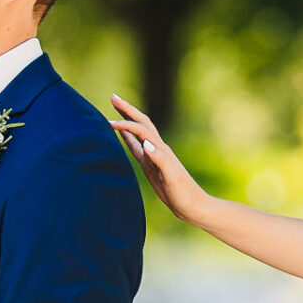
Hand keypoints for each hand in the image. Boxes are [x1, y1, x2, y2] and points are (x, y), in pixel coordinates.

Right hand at [107, 95, 211, 224]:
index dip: (126, 123)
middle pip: (141, 122)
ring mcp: (153, 156)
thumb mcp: (172, 178)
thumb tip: (145, 144)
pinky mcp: (151, 166)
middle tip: (112, 96)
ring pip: (138, 132)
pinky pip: (137, 147)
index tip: (109, 123)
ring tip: (115, 108)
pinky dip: (128, 138)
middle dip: (127, 109)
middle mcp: (157, 149)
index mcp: (161, 150)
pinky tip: (121, 134)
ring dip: (127, 119)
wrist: (193, 206)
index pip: (141, 129)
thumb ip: (160, 159)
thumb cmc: (184, 193)